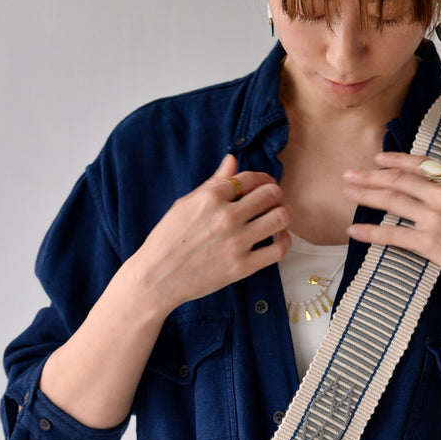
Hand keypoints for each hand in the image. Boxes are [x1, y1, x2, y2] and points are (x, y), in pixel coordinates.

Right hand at [128, 154, 291, 310]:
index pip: (250, 178)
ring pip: (280, 216)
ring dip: (284, 213)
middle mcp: (226, 216)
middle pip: (270, 193)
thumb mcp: (184, 205)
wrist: (156, 278)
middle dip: (275, 194)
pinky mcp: (242, 267)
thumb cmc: (166, 241)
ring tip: (278, 217)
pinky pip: (278, 249)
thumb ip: (212, 183)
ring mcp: (236, 242)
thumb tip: (232, 161)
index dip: (261, 179)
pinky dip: (284, 240)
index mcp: (211, 197)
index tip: (263, 186)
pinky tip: (279, 238)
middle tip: (274, 200)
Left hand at [342, 152, 440, 305]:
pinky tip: (353, 230)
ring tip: (345, 193)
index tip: (377, 158)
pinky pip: (392, 235)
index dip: (395, 160)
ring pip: (391, 201)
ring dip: (365, 196)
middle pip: (399, 180)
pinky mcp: (429, 243)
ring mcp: (435, 218)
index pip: (420, 165)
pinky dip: (369, 231)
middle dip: (370, 176)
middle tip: (349, 175)